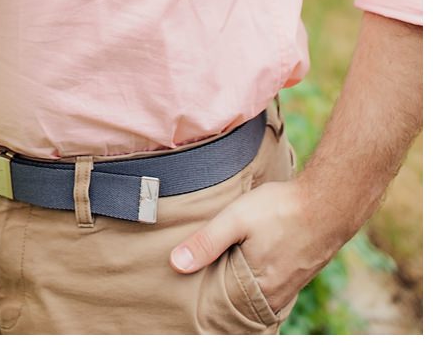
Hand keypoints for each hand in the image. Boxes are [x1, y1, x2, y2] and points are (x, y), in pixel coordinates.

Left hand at [171, 177, 335, 317]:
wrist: (329, 202)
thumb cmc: (282, 209)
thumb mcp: (235, 220)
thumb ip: (206, 242)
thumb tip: (176, 264)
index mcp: (262, 286)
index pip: (228, 304)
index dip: (209, 297)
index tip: (194, 288)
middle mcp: (279, 292)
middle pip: (244, 301)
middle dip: (225, 293)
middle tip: (203, 282)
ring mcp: (294, 283)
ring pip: (260, 294)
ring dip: (243, 286)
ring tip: (224, 272)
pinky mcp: (302, 272)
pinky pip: (276, 286)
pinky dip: (260, 279)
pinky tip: (252, 266)